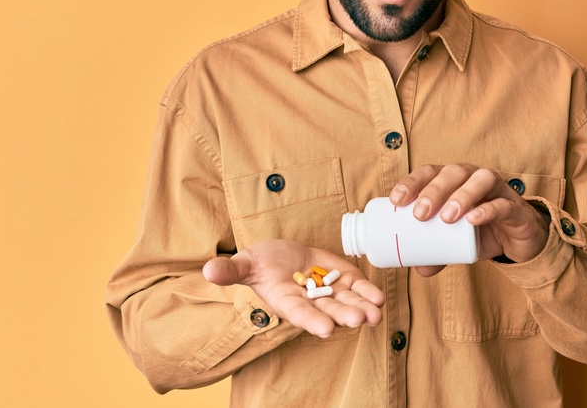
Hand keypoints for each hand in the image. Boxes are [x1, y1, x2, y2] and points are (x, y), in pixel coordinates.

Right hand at [202, 240, 384, 337]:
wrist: (281, 256)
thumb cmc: (260, 263)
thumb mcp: (245, 263)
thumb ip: (231, 270)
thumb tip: (207, 271)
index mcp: (286, 301)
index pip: (299, 313)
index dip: (312, 320)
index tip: (326, 329)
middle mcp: (310, 300)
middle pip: (328, 310)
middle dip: (343, 315)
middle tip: (358, 320)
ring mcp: (328, 290)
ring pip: (347, 301)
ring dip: (362, 307)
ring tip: (375, 313)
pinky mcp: (342, 278)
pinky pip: (357, 287)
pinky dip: (368, 291)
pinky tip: (379, 297)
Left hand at [389, 164, 550, 275]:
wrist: (520, 239)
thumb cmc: (482, 231)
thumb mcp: (457, 242)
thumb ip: (439, 252)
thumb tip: (418, 269)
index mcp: (454, 180)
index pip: (430, 172)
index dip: (412, 182)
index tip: (396, 200)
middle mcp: (474, 177)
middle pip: (453, 172)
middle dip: (434, 190)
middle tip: (420, 214)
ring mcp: (497, 189)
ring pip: (480, 180)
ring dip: (461, 195)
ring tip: (446, 217)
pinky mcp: (514, 207)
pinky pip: (502, 204)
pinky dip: (487, 210)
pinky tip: (473, 220)